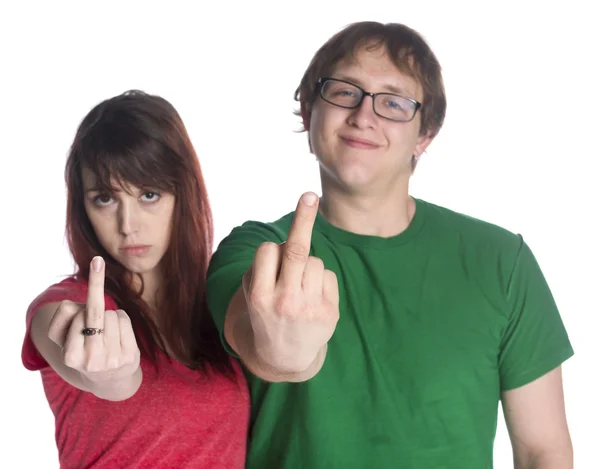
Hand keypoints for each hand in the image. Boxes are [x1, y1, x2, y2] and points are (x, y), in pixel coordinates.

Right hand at [48, 256, 140, 385]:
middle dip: (96, 298)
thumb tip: (76, 306)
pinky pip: (125, 319)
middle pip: (95, 312)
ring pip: (112, 314)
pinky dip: (121, 319)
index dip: (81, 306)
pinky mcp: (130, 356)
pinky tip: (118, 335)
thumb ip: (61, 317)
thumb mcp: (63, 336)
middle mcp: (90, 361)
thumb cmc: (83, 348)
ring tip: (107, 333)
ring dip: (110, 315)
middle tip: (97, 275)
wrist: (109, 379)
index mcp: (70, 356)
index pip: (76, 314)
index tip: (96, 266)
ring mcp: (112, 360)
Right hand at [242, 192, 338, 373]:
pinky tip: (312, 297)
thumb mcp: (252, 295)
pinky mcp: (330, 312)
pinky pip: (328, 274)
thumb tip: (293, 235)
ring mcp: (309, 308)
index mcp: (259, 296)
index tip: (283, 231)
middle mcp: (284, 302)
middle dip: (303, 219)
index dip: (273, 248)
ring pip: (313, 260)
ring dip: (306, 265)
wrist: (284, 356)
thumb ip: (262, 268)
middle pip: (296, 250)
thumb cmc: (266, 314)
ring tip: (298, 288)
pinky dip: (320, 279)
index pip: (268, 251)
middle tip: (309, 196)